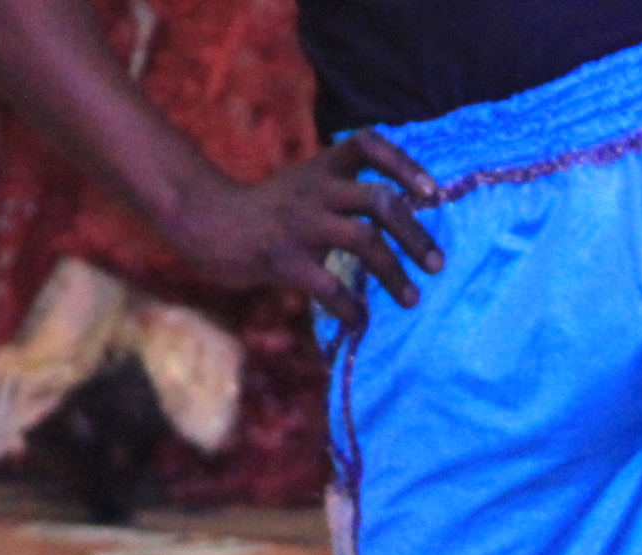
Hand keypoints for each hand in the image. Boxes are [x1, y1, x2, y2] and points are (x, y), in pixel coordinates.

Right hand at [161, 131, 443, 324]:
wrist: (204, 221)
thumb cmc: (268, 211)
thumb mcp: (307, 185)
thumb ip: (348, 192)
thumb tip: (407, 219)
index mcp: (323, 167)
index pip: (369, 144)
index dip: (405, 164)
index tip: (432, 194)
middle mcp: (315, 189)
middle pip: (379, 201)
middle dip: (415, 235)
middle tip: (437, 265)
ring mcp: (299, 223)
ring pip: (363, 240)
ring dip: (394, 274)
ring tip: (412, 299)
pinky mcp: (281, 258)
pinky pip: (328, 286)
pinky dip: (351, 309)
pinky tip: (360, 323)